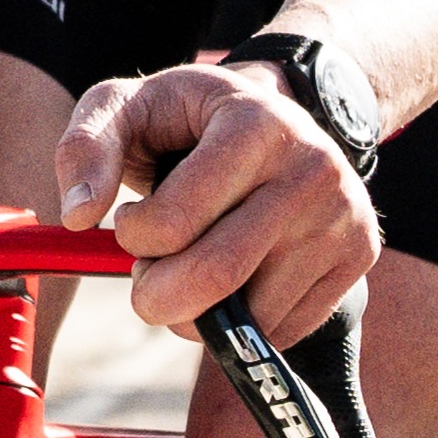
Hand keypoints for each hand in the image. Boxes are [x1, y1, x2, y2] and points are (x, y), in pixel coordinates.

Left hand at [57, 59, 385, 339]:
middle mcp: (312, 167)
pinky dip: (244, 324)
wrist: (284, 111)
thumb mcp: (129, 107)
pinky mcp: (360, 253)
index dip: (133, 238)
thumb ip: (86, 148)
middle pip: (214, 277)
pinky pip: (285, 330)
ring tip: (197, 266)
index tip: (134, 220)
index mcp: (255, 123)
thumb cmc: (192, 119)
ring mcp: (344, 214)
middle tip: (148, 276)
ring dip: (198, 315)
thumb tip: (76, 216)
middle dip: (157, 295)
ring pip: (250, 317)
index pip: (173, 223)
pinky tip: (240, 278)